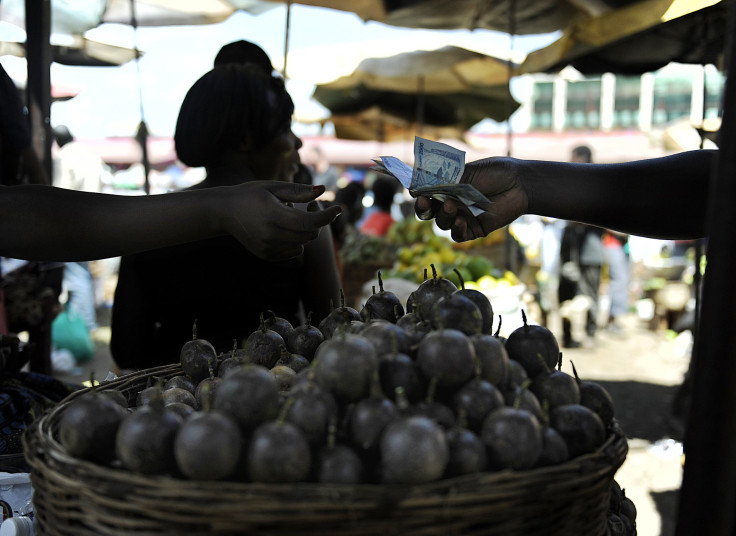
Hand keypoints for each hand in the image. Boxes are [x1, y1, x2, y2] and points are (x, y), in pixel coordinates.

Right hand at [222, 182, 341, 260]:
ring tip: (292, 215)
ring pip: (303, 244)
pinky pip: (293, 251)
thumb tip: (322, 189)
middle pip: (309, 235)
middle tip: (310, 205)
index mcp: (273, 215)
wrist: (224, 212)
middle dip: (317, 220)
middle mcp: (271, 235)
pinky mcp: (267, 255)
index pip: (309, 223)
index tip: (338, 209)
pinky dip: (296, 241)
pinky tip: (284, 227)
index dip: (326, 217)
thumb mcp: (273, 187)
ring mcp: (268, 248)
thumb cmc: (250, 194)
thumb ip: (298, 191)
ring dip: (306, 231)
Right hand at [415, 157, 528, 241]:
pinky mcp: (473, 229)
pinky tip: (461, 221)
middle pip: (427, 211)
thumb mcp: (469, 172)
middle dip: (422, 208)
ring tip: (451, 206)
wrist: (519, 184)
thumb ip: (447, 180)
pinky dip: (456, 229)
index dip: (417, 192)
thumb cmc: (495, 173)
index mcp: (446, 187)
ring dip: (443, 216)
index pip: (424, 191)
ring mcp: (461, 217)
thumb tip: (423, 182)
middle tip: (423, 201)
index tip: (414, 188)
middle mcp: (450, 203)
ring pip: (441, 223)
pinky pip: (457, 235)